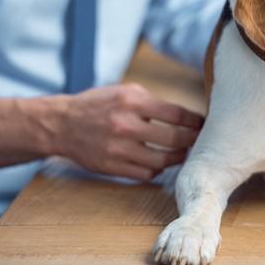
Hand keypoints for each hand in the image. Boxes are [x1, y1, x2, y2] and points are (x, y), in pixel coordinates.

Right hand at [51, 83, 203, 180]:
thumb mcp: (126, 92)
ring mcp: (118, 149)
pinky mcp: (112, 167)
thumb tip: (186, 116)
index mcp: (131, 102)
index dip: (195, 121)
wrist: (62, 124)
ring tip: (182, 152)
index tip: (202, 123)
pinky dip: (157, 168)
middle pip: (174, 139)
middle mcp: (125, 126)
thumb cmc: (99, 104)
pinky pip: (146, 173)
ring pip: (163, 160)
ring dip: (178, 157)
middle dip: (192, 140)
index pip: (176, 114)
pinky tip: (160, 160)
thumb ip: (153, 102)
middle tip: (198, 140)